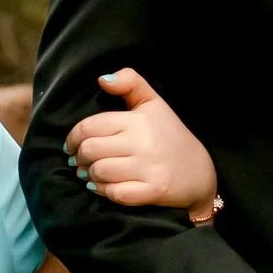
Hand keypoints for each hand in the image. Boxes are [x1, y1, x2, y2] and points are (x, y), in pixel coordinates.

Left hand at [65, 69, 218, 220]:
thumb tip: (102, 79)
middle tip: (80, 161)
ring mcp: (148, 168)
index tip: (71, 145)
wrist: (200, 172)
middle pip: (90, 150)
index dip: (73, 137)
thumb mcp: (153, 103)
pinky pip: (115, 193)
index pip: (90, 126)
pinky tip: (104, 187)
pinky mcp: (153, 190)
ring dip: (89, 175)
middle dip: (79, 157)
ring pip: (99, 172)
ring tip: (90, 173)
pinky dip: (104, 191)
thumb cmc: (170, 135)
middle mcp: (142, 142)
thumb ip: (130, 83)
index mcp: (138, 120)